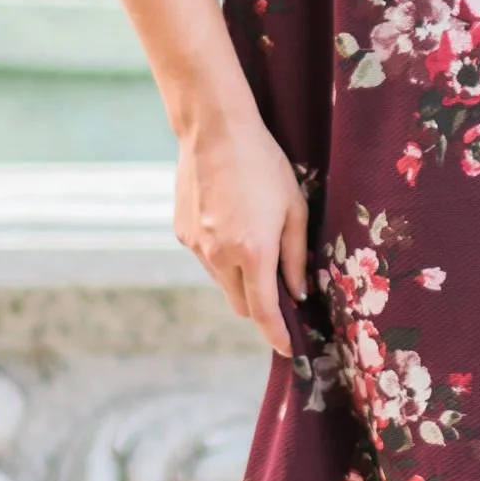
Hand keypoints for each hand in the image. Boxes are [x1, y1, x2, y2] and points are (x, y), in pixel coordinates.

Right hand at [174, 108, 309, 357]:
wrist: (214, 131)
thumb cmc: (264, 165)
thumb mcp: (294, 208)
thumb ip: (295, 257)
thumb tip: (297, 293)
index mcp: (252, 252)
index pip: (263, 311)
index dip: (276, 334)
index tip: (287, 349)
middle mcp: (219, 255)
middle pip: (240, 304)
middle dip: (260, 307)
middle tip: (281, 291)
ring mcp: (195, 246)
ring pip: (222, 283)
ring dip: (241, 279)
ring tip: (256, 242)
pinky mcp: (182, 233)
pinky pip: (206, 260)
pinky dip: (222, 257)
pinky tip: (233, 224)